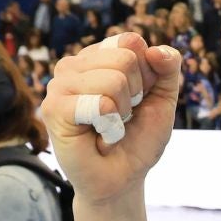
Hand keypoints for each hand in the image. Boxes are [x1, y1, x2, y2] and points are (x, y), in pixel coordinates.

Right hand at [39, 32, 184, 205]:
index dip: (146, 74)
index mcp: (98, 56)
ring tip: (108, 126)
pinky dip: (111, 126)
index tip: (137, 99)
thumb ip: (167, 68)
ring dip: (122, 113)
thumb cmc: (138, 139)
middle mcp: (75, 65)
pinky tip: (99, 136)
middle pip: (125, 58)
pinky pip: (100, 103)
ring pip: (114, 79)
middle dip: (135, 94)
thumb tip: (156, 50)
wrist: (123, 178)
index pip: (131, 41)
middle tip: (121, 116)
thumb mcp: (163, 98)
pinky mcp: (53, 108)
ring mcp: (60, 84)